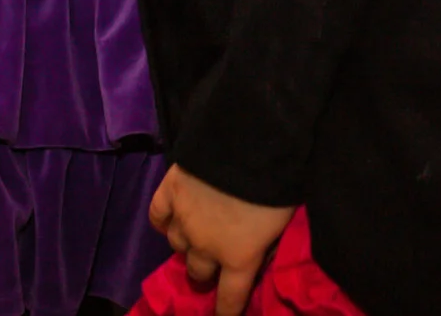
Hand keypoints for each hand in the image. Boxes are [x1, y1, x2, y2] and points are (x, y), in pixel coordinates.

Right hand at [148, 164, 291, 315]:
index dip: (226, 311)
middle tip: (213, 259)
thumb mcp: (283, 221)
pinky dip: (163, 219)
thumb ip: (267, 242)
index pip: (229, 299)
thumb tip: (263, 250)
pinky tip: (170, 216)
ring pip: (176, 244)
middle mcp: (206, 246)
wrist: (249, 143)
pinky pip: (157, 216)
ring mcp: (184, 220)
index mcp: (239, 257)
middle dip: (205, 269)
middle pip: (197, 271)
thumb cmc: (277, 183)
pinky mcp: (169, 192)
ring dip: (187, 242)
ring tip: (195, 231)